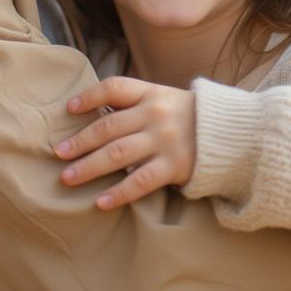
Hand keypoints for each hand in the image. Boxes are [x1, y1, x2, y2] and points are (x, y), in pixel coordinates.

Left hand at [55, 76, 195, 208]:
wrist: (233, 135)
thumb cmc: (190, 118)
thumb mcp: (166, 99)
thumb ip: (136, 104)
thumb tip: (95, 112)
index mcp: (152, 94)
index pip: (115, 88)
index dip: (90, 97)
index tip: (69, 109)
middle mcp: (155, 115)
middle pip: (109, 126)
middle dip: (81, 141)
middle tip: (57, 153)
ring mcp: (164, 141)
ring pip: (118, 154)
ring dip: (89, 166)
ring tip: (67, 178)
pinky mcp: (173, 166)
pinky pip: (141, 181)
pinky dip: (119, 193)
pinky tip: (101, 202)